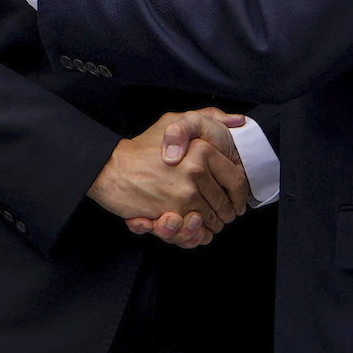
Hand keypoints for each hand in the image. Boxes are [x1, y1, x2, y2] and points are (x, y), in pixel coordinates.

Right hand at [90, 111, 248, 248]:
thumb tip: (237, 120)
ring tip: (201, 221)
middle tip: (218, 216)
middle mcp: (197, 170)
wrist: (112, 168)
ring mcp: (186, 192)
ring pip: (212, 220)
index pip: (237, 181)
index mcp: (203, 149)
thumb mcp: (175, 122)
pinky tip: (188, 226)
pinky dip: (194, 235)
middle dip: (224, 214)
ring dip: (209, 226)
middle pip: (226, 204)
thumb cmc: (142, 147)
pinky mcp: (173, 211)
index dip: (239, 196)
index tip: (235, 202)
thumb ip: (208, 118)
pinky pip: (195, 231)